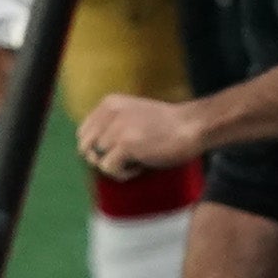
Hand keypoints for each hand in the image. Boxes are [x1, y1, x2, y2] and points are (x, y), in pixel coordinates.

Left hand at [79, 91, 204, 179]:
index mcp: (109, 103)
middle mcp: (110, 112)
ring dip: (115, 166)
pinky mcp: (125, 145)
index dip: (97, 147)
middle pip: (86, 148)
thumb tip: (87, 151)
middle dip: (102, 158)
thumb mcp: (131, 115)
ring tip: (136, 160)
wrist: (194, 126)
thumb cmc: (165, 126)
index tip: (118, 149)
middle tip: (125, 158)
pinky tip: (141, 166)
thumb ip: (109, 125)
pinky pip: (108, 169)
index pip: (83, 133)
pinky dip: (123, 173)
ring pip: (97, 160)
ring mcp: (117, 129)